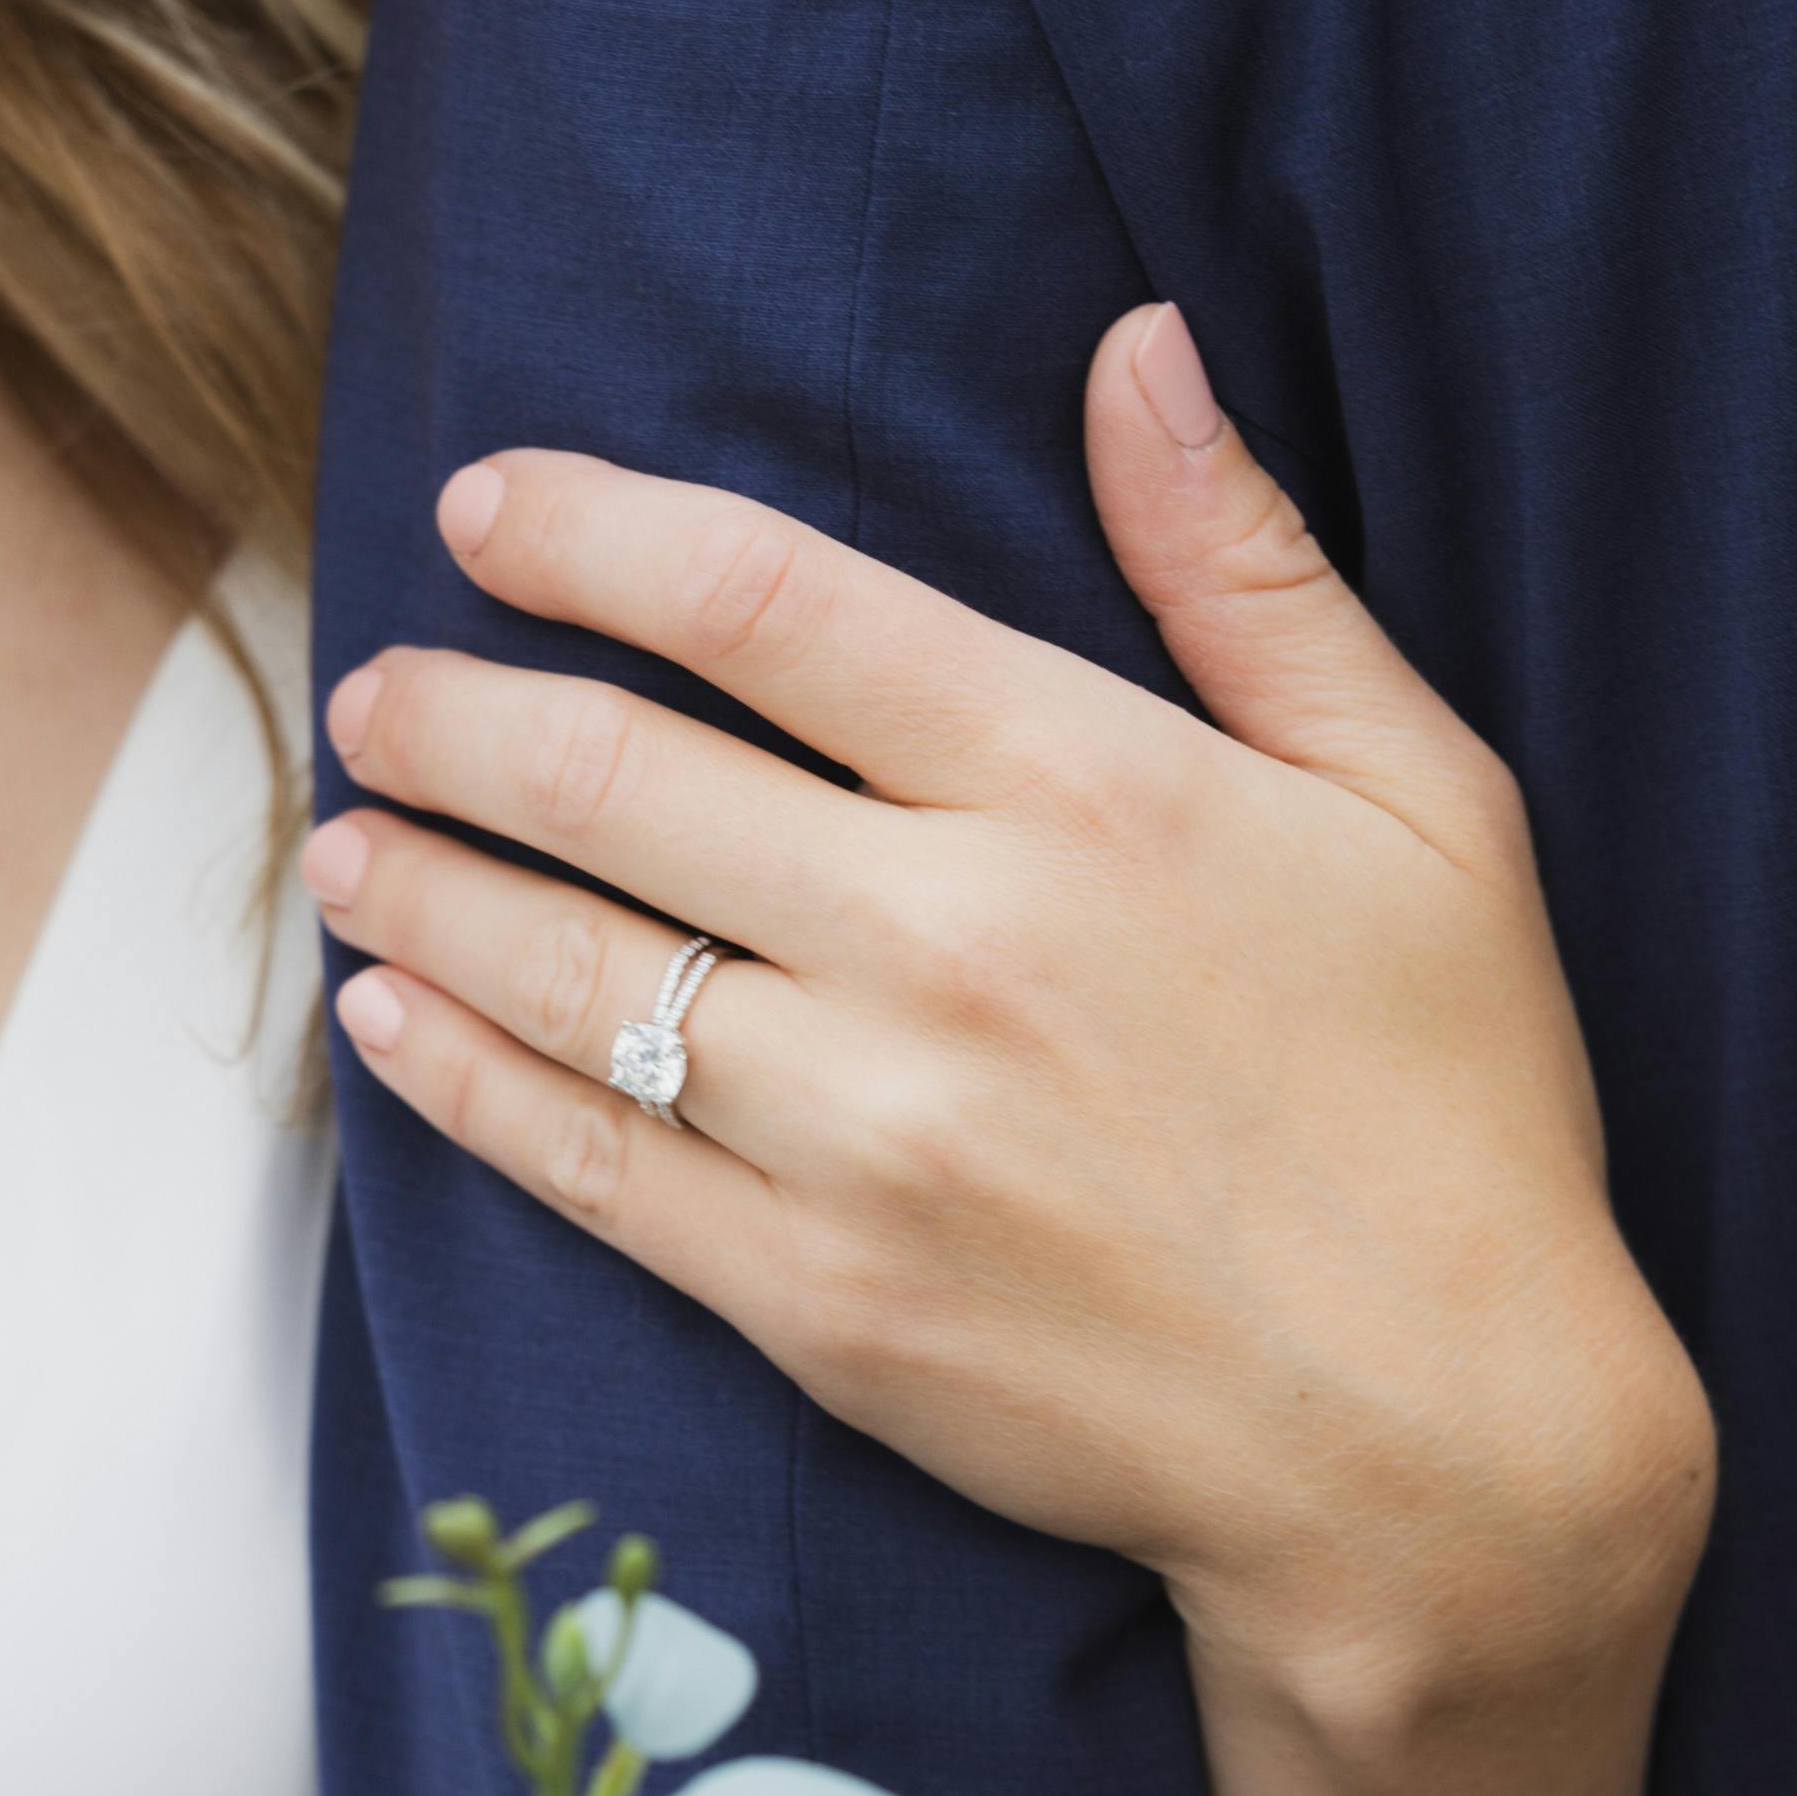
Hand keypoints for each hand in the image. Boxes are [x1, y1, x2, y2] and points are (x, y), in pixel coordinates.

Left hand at [307, 305, 1710, 1756]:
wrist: (1441, 1450)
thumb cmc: (1451, 1110)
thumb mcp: (1418, 802)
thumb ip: (1250, 570)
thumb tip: (1136, 345)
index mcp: (1081, 788)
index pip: (763, 602)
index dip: (590, 534)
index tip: (481, 510)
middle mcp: (945, 945)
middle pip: (617, 775)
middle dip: (455, 714)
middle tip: (380, 689)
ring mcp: (863, 1137)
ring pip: (567, 969)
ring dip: (420, 885)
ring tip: (345, 838)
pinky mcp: (816, 1303)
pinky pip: (582, 1166)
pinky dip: (457, 1080)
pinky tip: (385, 1019)